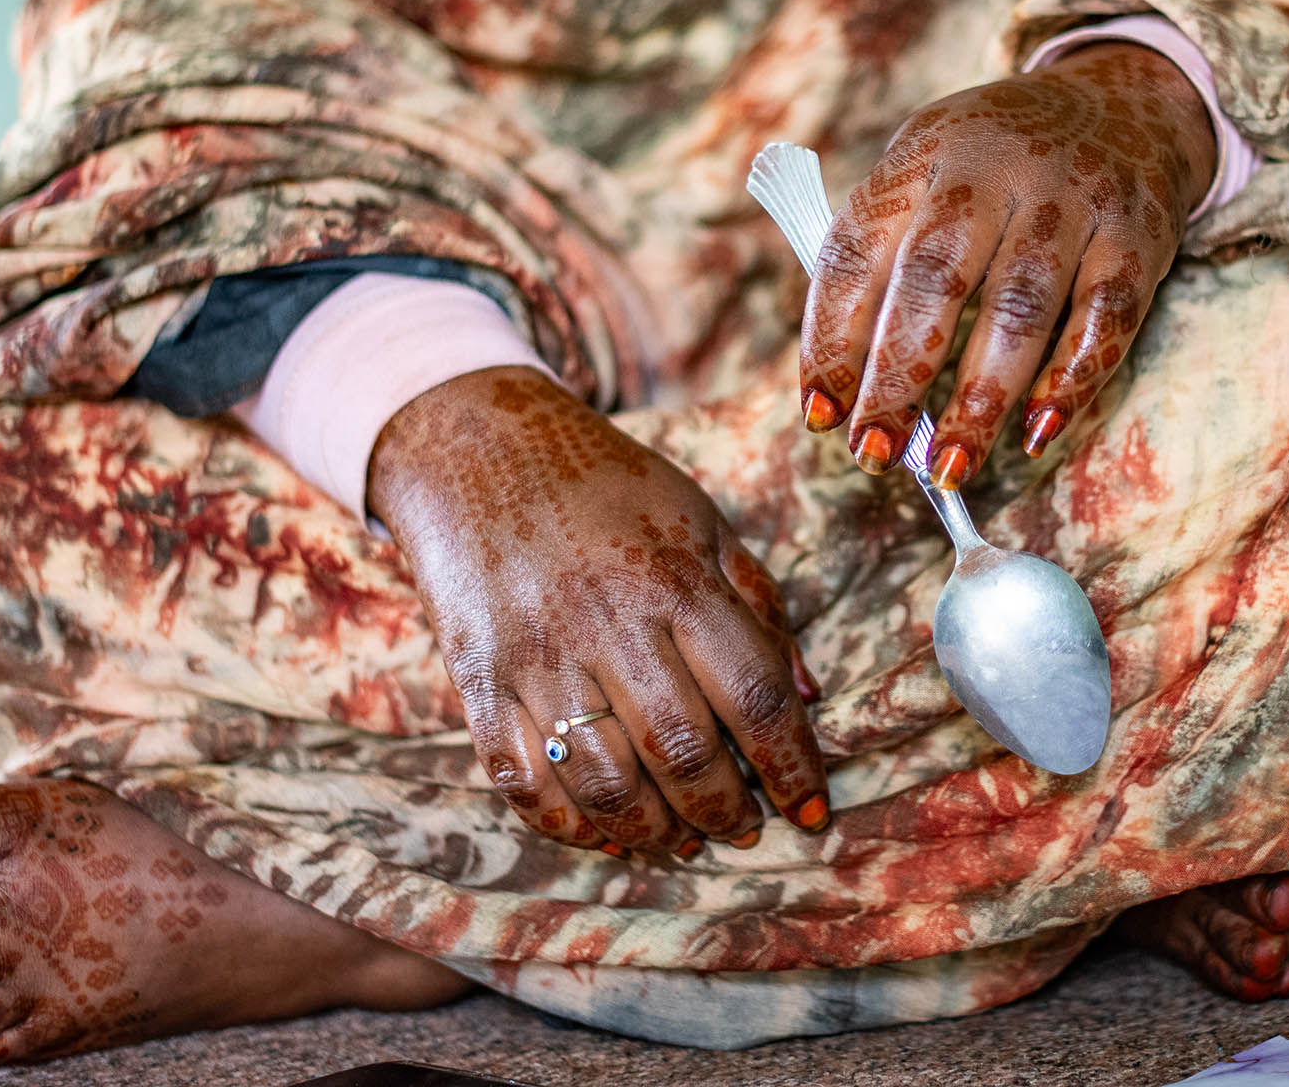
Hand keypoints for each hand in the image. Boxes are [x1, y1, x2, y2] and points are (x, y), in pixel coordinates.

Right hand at [367, 367, 827, 856]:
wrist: (476, 446)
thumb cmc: (606, 486)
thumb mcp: (699, 518)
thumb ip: (756, 603)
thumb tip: (807, 694)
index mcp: (676, 582)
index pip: (755, 695)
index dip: (792, 766)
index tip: (812, 811)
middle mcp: (609, 624)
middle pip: (683, 749)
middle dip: (724, 809)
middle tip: (743, 831)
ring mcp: (537, 657)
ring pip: (604, 780)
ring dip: (653, 830)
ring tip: (681, 841)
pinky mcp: (479, 679)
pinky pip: (521, 778)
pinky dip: (566, 822)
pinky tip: (603, 832)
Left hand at [799, 41, 1216, 487]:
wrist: (1122, 103)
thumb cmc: (992, 165)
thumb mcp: (925, 169)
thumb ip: (884, 254)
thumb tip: (847, 386)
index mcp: (921, 153)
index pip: (856, 250)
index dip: (831, 338)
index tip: (820, 414)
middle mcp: (993, 167)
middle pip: (934, 280)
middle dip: (896, 377)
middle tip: (872, 452)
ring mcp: (1070, 199)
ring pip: (1019, 308)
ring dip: (978, 399)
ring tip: (948, 467)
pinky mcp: (1137, 234)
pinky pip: (1103, 319)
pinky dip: (1070, 382)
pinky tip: (1035, 432)